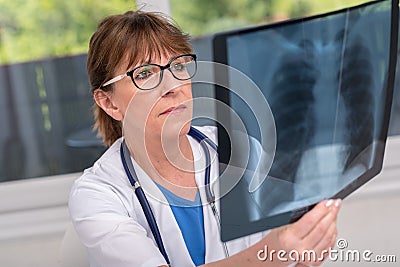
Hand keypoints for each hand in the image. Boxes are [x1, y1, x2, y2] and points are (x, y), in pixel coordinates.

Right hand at [203, 199, 340, 266]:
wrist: (267, 259)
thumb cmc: (271, 242)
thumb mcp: (278, 226)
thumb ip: (296, 218)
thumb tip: (314, 207)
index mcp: (289, 238)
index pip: (311, 220)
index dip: (322, 209)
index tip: (329, 201)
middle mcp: (300, 249)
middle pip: (323, 228)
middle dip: (332, 213)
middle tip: (336, 203)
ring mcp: (308, 258)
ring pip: (328, 238)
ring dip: (334, 223)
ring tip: (335, 213)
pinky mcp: (313, 262)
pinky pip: (328, 247)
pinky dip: (333, 236)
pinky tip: (332, 228)